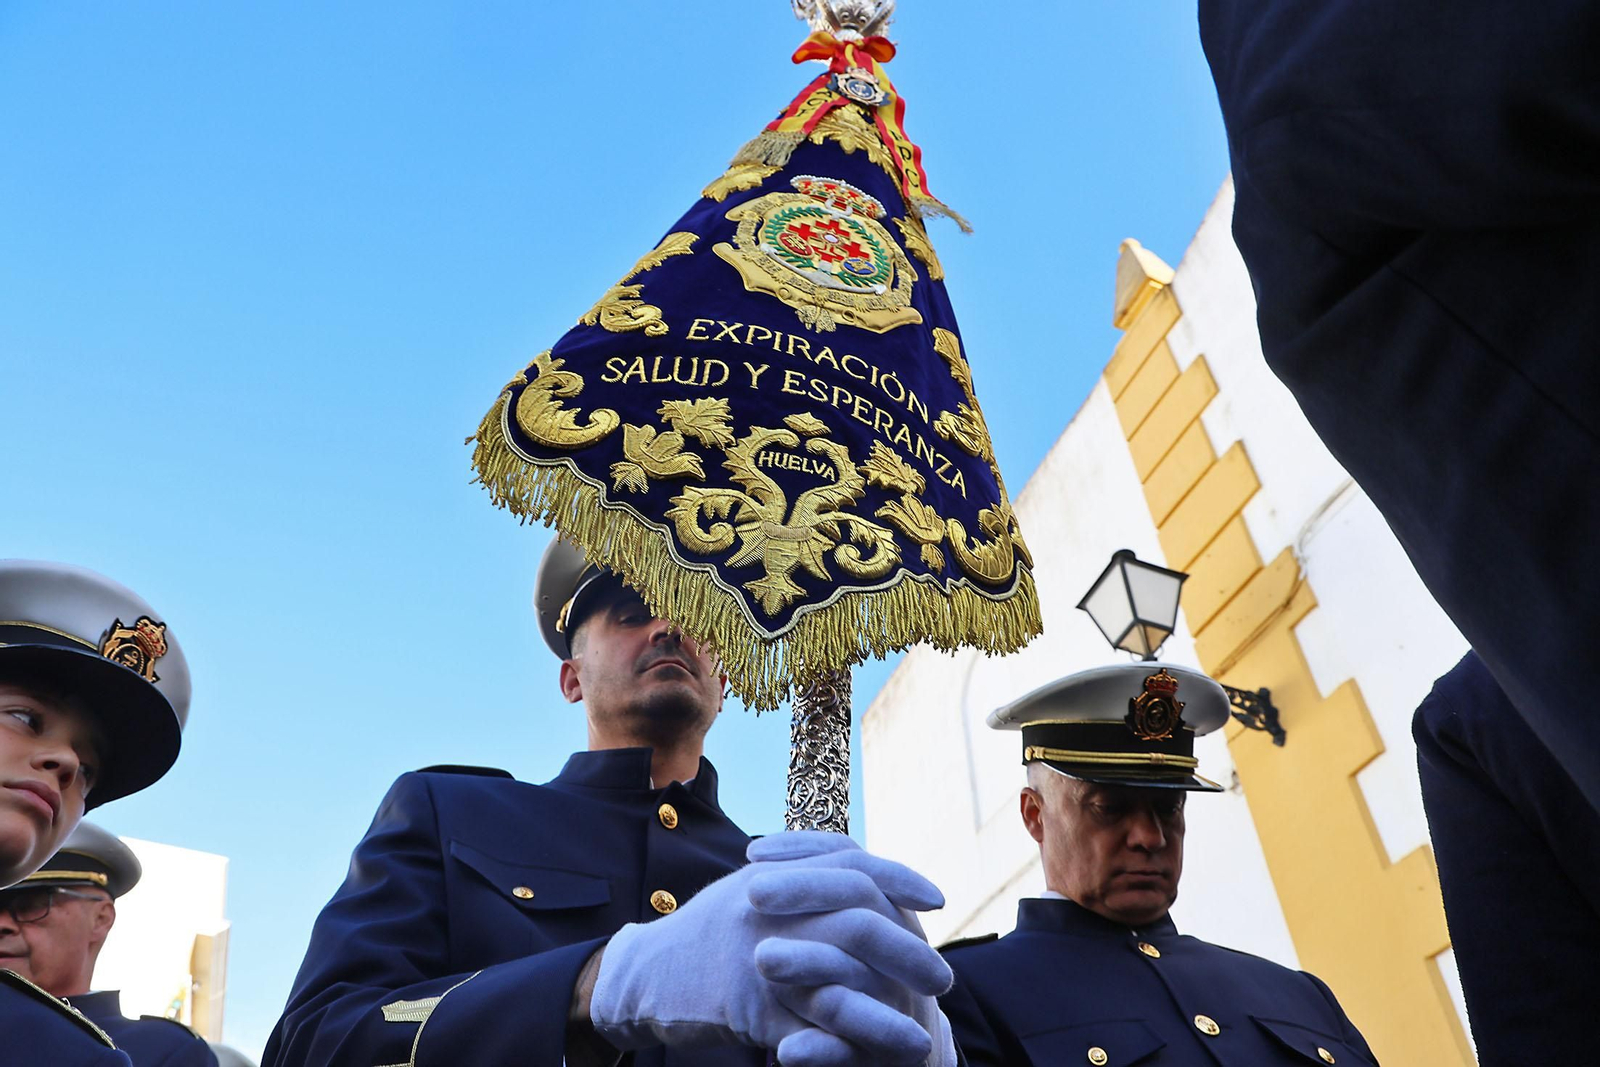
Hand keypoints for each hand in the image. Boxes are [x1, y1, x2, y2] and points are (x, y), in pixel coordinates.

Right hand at [589, 831, 948, 1064]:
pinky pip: (805, 1031)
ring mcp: (756, 957)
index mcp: (775, 876)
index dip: (900, 877)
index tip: (937, 898)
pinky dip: (842, 1049)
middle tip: (943, 979)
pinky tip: (871, 1063)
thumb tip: (865, 874)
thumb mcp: (751, 891)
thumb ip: (802, 879)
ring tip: (922, 1039)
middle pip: (857, 922)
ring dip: (885, 1017)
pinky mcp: (744, 1008)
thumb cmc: (703, 934)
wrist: (641, 975)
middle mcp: (768, 909)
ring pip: (837, 985)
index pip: (852, 862)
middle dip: (908, 953)